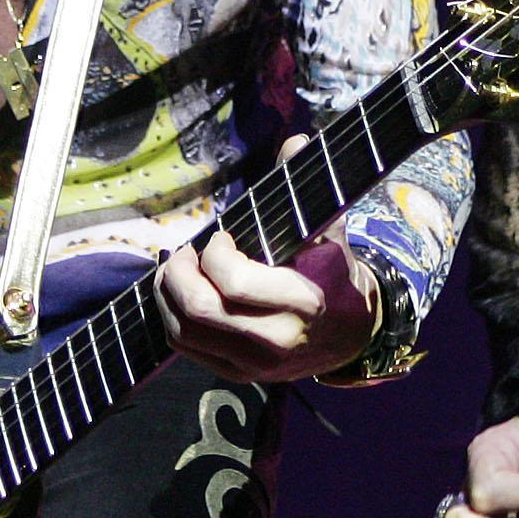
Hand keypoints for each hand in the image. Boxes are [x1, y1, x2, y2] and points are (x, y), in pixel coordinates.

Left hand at [156, 136, 378, 382]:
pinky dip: (171, 318)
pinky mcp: (239, 376)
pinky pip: (186, 349)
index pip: (233, 282)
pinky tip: (176, 293)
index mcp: (303, 301)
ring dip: (167, 295)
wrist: (351, 332)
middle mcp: (277, 341)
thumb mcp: (328, 229)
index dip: (214, 253)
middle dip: (179, 274)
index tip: (220, 237)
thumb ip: (304, 188)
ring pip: (185, 333)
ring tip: (173, 269)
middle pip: (200, 310)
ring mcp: (256, 365)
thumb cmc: (332, 271)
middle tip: (182, 253)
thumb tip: (295, 141)